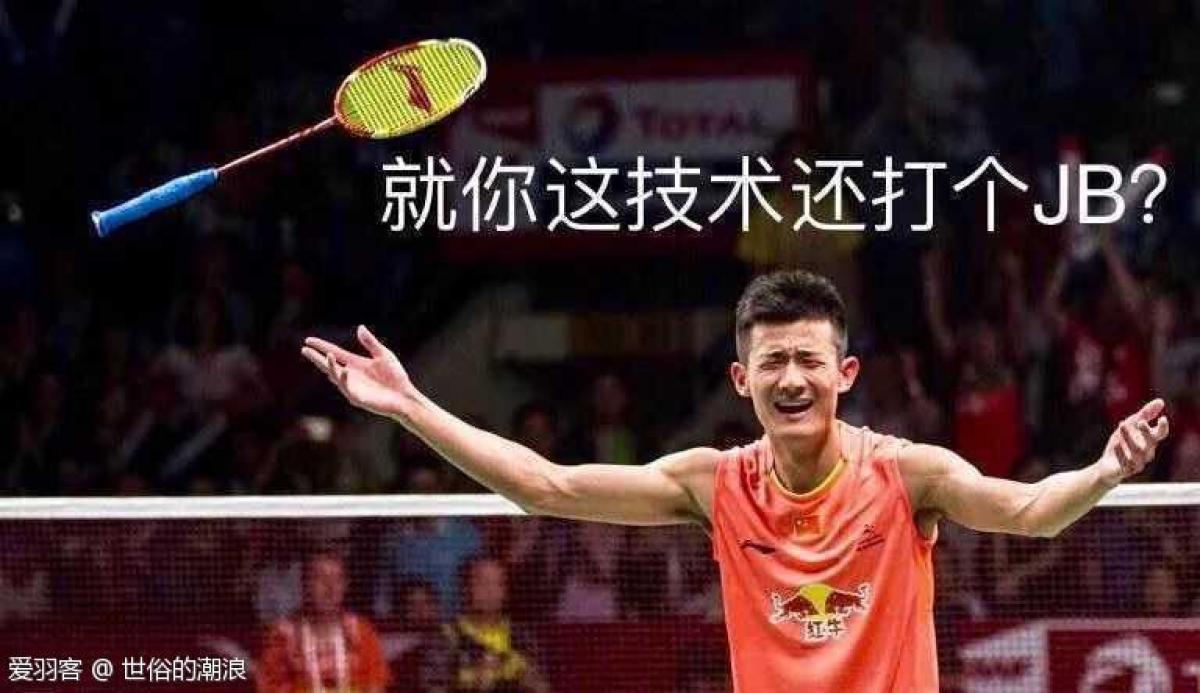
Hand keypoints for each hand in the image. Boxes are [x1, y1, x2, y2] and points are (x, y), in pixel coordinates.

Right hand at [301, 325, 415, 417]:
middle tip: (304, 349)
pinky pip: (347, 388)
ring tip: (327, 355)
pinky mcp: (357, 398)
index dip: (322, 346)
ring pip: (336, 376)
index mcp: (356, 364)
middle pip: (329, 364)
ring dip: (330, 366)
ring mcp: (352, 387)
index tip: (308, 340)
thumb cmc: (396, 377)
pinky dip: (344, 379)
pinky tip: (344, 370)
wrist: (405, 397)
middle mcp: (351, 375)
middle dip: (316, 357)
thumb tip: (360, 327)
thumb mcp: (384, 355)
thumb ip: (371, 343)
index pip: (335, 353)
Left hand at [1098, 399, 1169, 486]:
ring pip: (1138, 453)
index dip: (1163, 428)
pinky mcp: (1125, 470)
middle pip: (1151, 443)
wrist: (1107, 466)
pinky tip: (1116, 444)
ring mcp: (1136, 462)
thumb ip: (1145, 414)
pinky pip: (1126, 463)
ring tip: (1122, 425)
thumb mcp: (1130, 425)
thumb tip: (1160, 401)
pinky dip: (1121, 453)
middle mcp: (1146, 452)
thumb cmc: (1122, 443)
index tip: (1162, 418)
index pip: (1160, 434)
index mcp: (1149, 441)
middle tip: (1140, 421)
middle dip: (1147, 433)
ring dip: (1130, 438)